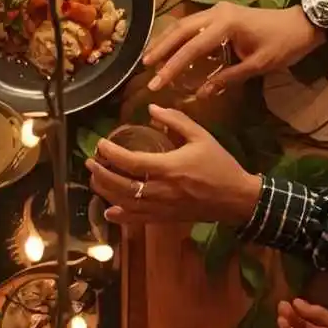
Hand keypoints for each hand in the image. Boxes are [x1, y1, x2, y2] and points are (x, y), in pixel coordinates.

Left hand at [86, 104, 260, 225]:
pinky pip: (137, 219)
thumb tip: (152, 108)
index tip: (101, 144)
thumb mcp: (201, 136)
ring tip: (95, 179)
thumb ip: (176, 120)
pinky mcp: (165, 219)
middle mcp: (160, 190)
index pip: (130, 162)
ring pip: (125, 204)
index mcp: (168, 168)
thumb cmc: (220, 165)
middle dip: (101, 174)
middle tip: (90, 162)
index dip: (111, 153)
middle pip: (121, 186)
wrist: (236, 198)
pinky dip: (120, 216)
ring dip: (105, 192)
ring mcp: (161, 208)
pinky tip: (108, 211)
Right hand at [144, 2, 319, 96]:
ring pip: (184, 24)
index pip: (191, 47)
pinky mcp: (222, 13)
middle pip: (180, 30)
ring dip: (166, 41)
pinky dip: (179, 36)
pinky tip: (170, 47)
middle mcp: (217, 12)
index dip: (171, 66)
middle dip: (161, 49)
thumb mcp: (256, 65)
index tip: (156, 83)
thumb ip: (227, 78)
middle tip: (144, 68)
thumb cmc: (283, 45)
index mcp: (225, 24)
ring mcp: (218, 10)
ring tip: (150, 58)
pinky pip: (193, 24)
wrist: (302, 24)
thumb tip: (200, 94)